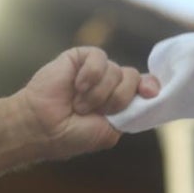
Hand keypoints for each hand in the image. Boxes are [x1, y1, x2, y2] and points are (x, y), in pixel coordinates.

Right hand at [11, 46, 158, 159]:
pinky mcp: (80, 58)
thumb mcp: (108, 132)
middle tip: (93, 112)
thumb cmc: (70, 135)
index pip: (142, 87)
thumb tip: (151, 92)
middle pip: (133, 79)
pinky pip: (99, 58)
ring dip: (98, 94)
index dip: (149, 87)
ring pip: (117, 71)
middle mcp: (109, 85)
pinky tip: (76, 86)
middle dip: (117, 99)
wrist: (42, 126)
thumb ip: (130, 114)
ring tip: (78, 104)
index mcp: (117, 103)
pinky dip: (91, 75)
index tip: (150, 93)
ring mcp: (95, 71)